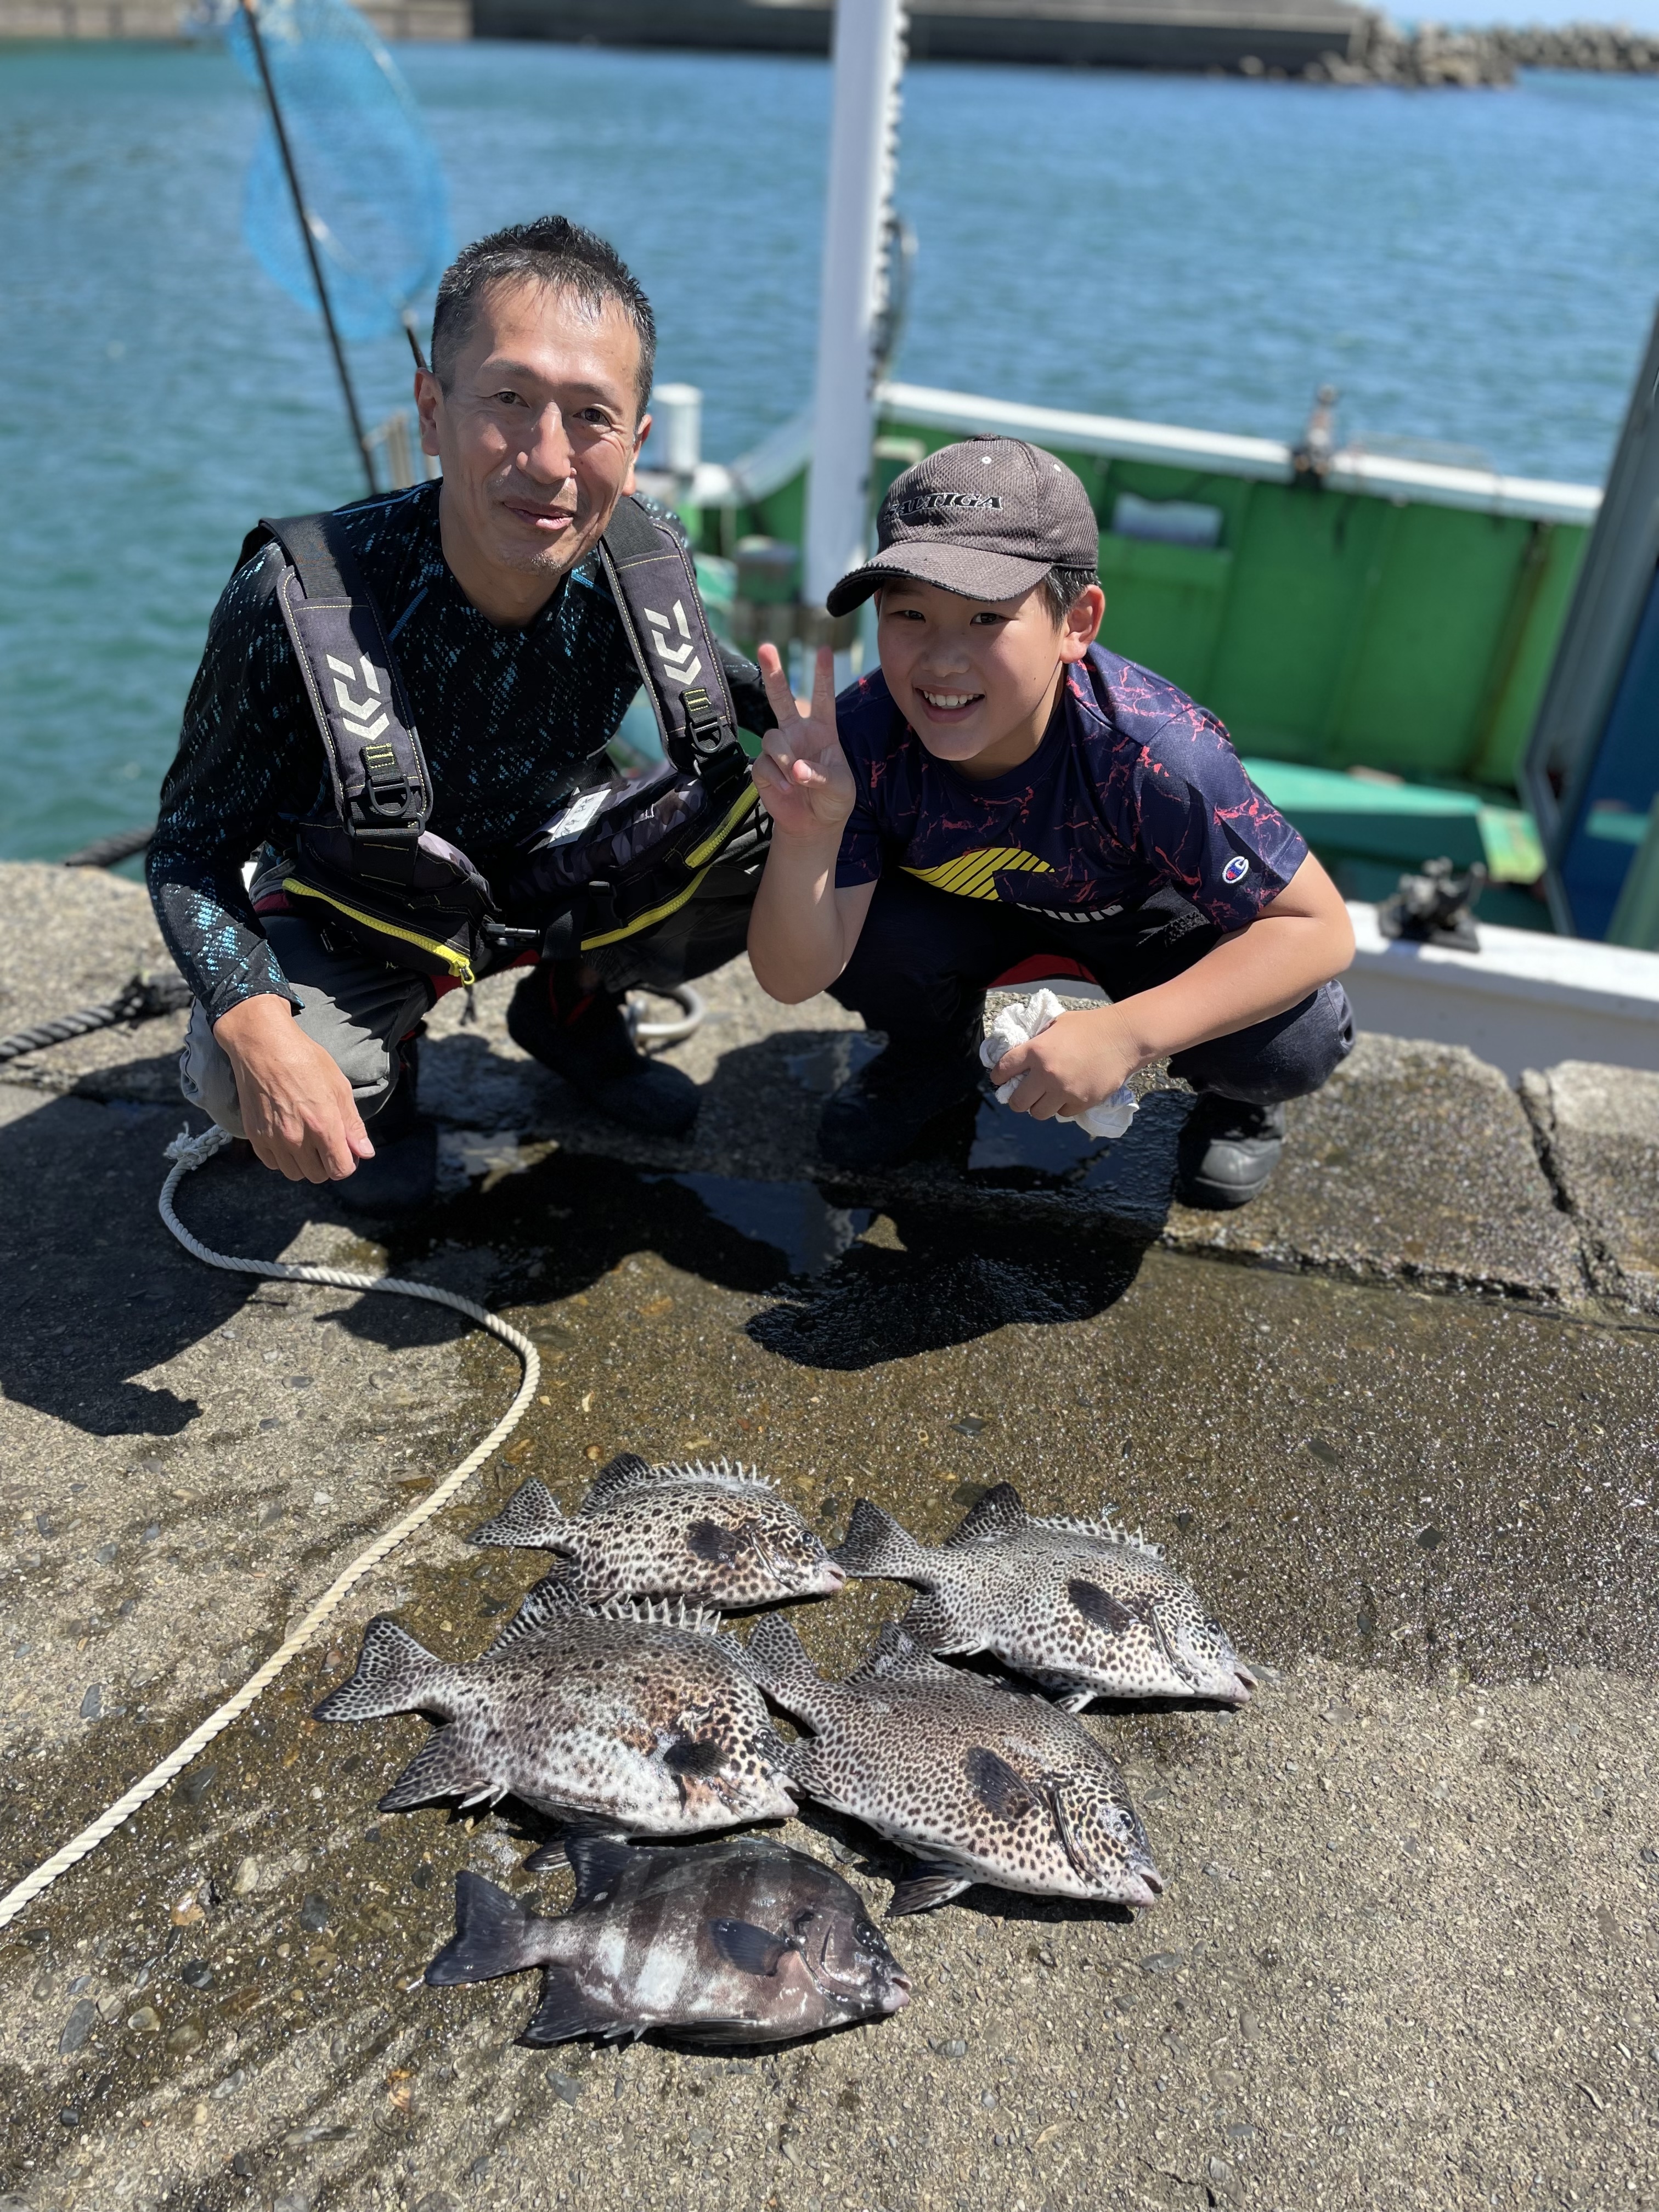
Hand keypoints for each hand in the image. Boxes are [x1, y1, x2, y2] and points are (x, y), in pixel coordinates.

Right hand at [213, 994, 375, 1182]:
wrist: (263, 1046)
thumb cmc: (305, 1060)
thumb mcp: (339, 1087)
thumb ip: (352, 1125)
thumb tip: (365, 1153)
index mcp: (323, 1125)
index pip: (341, 1170)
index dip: (348, 1163)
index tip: (346, 1150)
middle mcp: (296, 1137)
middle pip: (318, 1175)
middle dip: (327, 1163)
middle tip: (326, 1143)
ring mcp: (273, 1139)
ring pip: (295, 1173)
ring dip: (304, 1163)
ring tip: (307, 1140)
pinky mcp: (254, 1136)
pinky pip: (273, 1164)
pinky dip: (282, 1158)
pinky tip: (287, 1137)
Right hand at [751, 642, 856, 840]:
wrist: (814, 825)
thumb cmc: (833, 800)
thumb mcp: (840, 789)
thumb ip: (821, 776)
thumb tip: (795, 769)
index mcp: (823, 730)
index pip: (823, 698)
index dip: (823, 675)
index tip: (823, 650)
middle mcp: (798, 732)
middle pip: (782, 697)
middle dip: (773, 672)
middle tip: (765, 647)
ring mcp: (778, 748)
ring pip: (771, 738)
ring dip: (783, 758)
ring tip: (796, 780)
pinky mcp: (763, 767)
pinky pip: (763, 765)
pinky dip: (775, 779)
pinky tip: (787, 790)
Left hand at [993, 1005, 1139, 1120]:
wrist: (1123, 1037)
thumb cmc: (1089, 1026)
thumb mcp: (1056, 1024)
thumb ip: (1037, 1041)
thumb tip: (1020, 1056)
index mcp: (1036, 1050)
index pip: (1003, 1070)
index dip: (998, 1076)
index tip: (1000, 1078)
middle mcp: (1046, 1073)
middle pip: (1017, 1102)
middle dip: (1017, 1099)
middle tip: (1023, 1094)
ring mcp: (1064, 1090)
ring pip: (1038, 1113)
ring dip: (1039, 1106)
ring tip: (1046, 1097)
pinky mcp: (1082, 1102)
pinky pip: (1062, 1113)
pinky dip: (1062, 1107)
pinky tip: (1068, 1094)